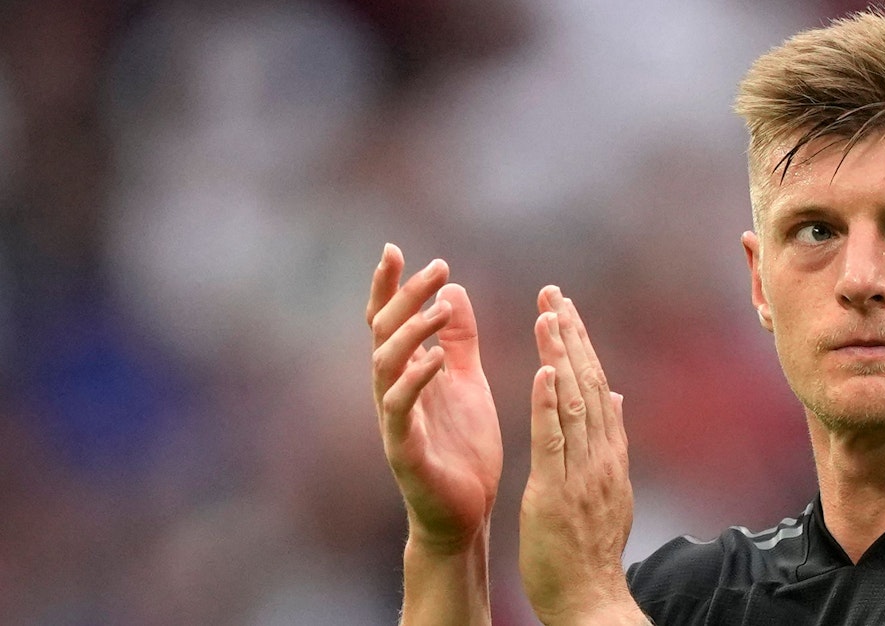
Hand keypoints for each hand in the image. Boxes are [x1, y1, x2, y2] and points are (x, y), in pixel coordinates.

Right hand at [367, 243, 502, 553]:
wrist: (467, 511)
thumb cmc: (463, 446)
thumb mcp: (466, 380)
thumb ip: (460, 338)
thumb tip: (452, 290)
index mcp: (407, 374)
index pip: (389, 321)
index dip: (389, 286)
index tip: (396, 249)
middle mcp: (392, 391)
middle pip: (384, 333)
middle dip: (406, 297)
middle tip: (436, 266)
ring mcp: (393, 420)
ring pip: (385, 366)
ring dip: (411, 332)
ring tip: (439, 306)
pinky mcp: (403, 450)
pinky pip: (400, 409)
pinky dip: (416, 381)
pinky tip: (437, 359)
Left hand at [519, 286, 644, 623]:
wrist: (591, 596)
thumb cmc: (590, 549)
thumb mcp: (609, 489)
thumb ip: (611, 440)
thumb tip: (617, 397)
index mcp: (609, 453)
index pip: (597, 387)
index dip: (582, 346)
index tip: (567, 310)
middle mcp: (601, 455)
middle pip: (588, 384)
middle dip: (571, 336)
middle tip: (554, 294)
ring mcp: (581, 472)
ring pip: (572, 402)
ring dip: (560, 355)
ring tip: (547, 315)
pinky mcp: (556, 490)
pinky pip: (552, 440)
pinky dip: (547, 403)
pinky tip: (541, 370)